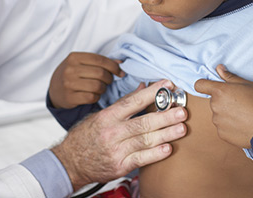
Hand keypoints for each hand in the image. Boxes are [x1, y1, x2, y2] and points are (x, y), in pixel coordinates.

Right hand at [48, 52, 124, 108]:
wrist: (55, 90)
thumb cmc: (72, 74)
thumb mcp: (82, 63)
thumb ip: (100, 62)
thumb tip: (121, 63)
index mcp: (74, 57)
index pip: (100, 60)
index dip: (113, 66)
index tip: (120, 72)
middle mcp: (70, 69)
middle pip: (100, 73)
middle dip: (109, 78)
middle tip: (108, 81)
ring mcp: (69, 84)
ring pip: (97, 86)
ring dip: (103, 88)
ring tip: (100, 88)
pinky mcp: (70, 97)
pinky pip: (92, 97)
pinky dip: (96, 97)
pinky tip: (94, 95)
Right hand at [51, 80, 187, 190]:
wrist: (70, 162)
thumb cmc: (86, 136)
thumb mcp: (100, 116)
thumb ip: (123, 103)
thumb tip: (143, 88)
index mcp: (107, 117)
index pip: (132, 102)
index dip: (151, 93)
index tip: (168, 85)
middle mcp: (111, 133)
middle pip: (142, 122)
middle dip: (164, 116)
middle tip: (181, 111)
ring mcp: (116, 150)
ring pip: (144, 140)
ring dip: (165, 134)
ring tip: (182, 128)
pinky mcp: (119, 166)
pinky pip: (140, 159)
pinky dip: (155, 154)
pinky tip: (168, 149)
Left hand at [194, 64, 252, 148]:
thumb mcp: (247, 84)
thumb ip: (229, 76)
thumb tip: (219, 68)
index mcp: (219, 91)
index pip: (199, 85)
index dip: (203, 85)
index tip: (208, 87)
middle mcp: (215, 106)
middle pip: (213, 101)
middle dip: (222, 101)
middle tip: (238, 104)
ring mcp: (217, 121)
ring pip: (218, 115)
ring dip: (226, 115)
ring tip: (243, 116)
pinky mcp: (221, 133)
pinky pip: (222, 127)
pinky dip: (230, 127)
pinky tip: (242, 125)